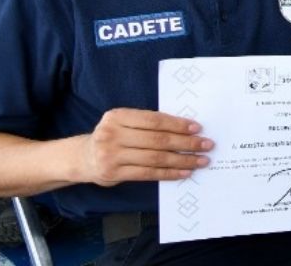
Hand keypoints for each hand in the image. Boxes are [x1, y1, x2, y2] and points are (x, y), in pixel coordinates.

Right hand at [75, 109, 210, 186]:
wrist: (83, 158)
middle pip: (157, 140)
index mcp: (117, 116)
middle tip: (206, 145)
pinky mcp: (114, 173)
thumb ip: (147, 124)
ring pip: (155, 158)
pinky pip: (148, 174)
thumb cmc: (113, 137)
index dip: (177, 124)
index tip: (197, 128)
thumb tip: (185, 128)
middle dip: (186, 142)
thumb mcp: (123, 123)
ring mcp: (112, 155)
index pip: (154, 120)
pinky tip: (184, 172)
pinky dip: (169, 173)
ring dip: (182, 160)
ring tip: (201, 160)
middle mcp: (112, 134)